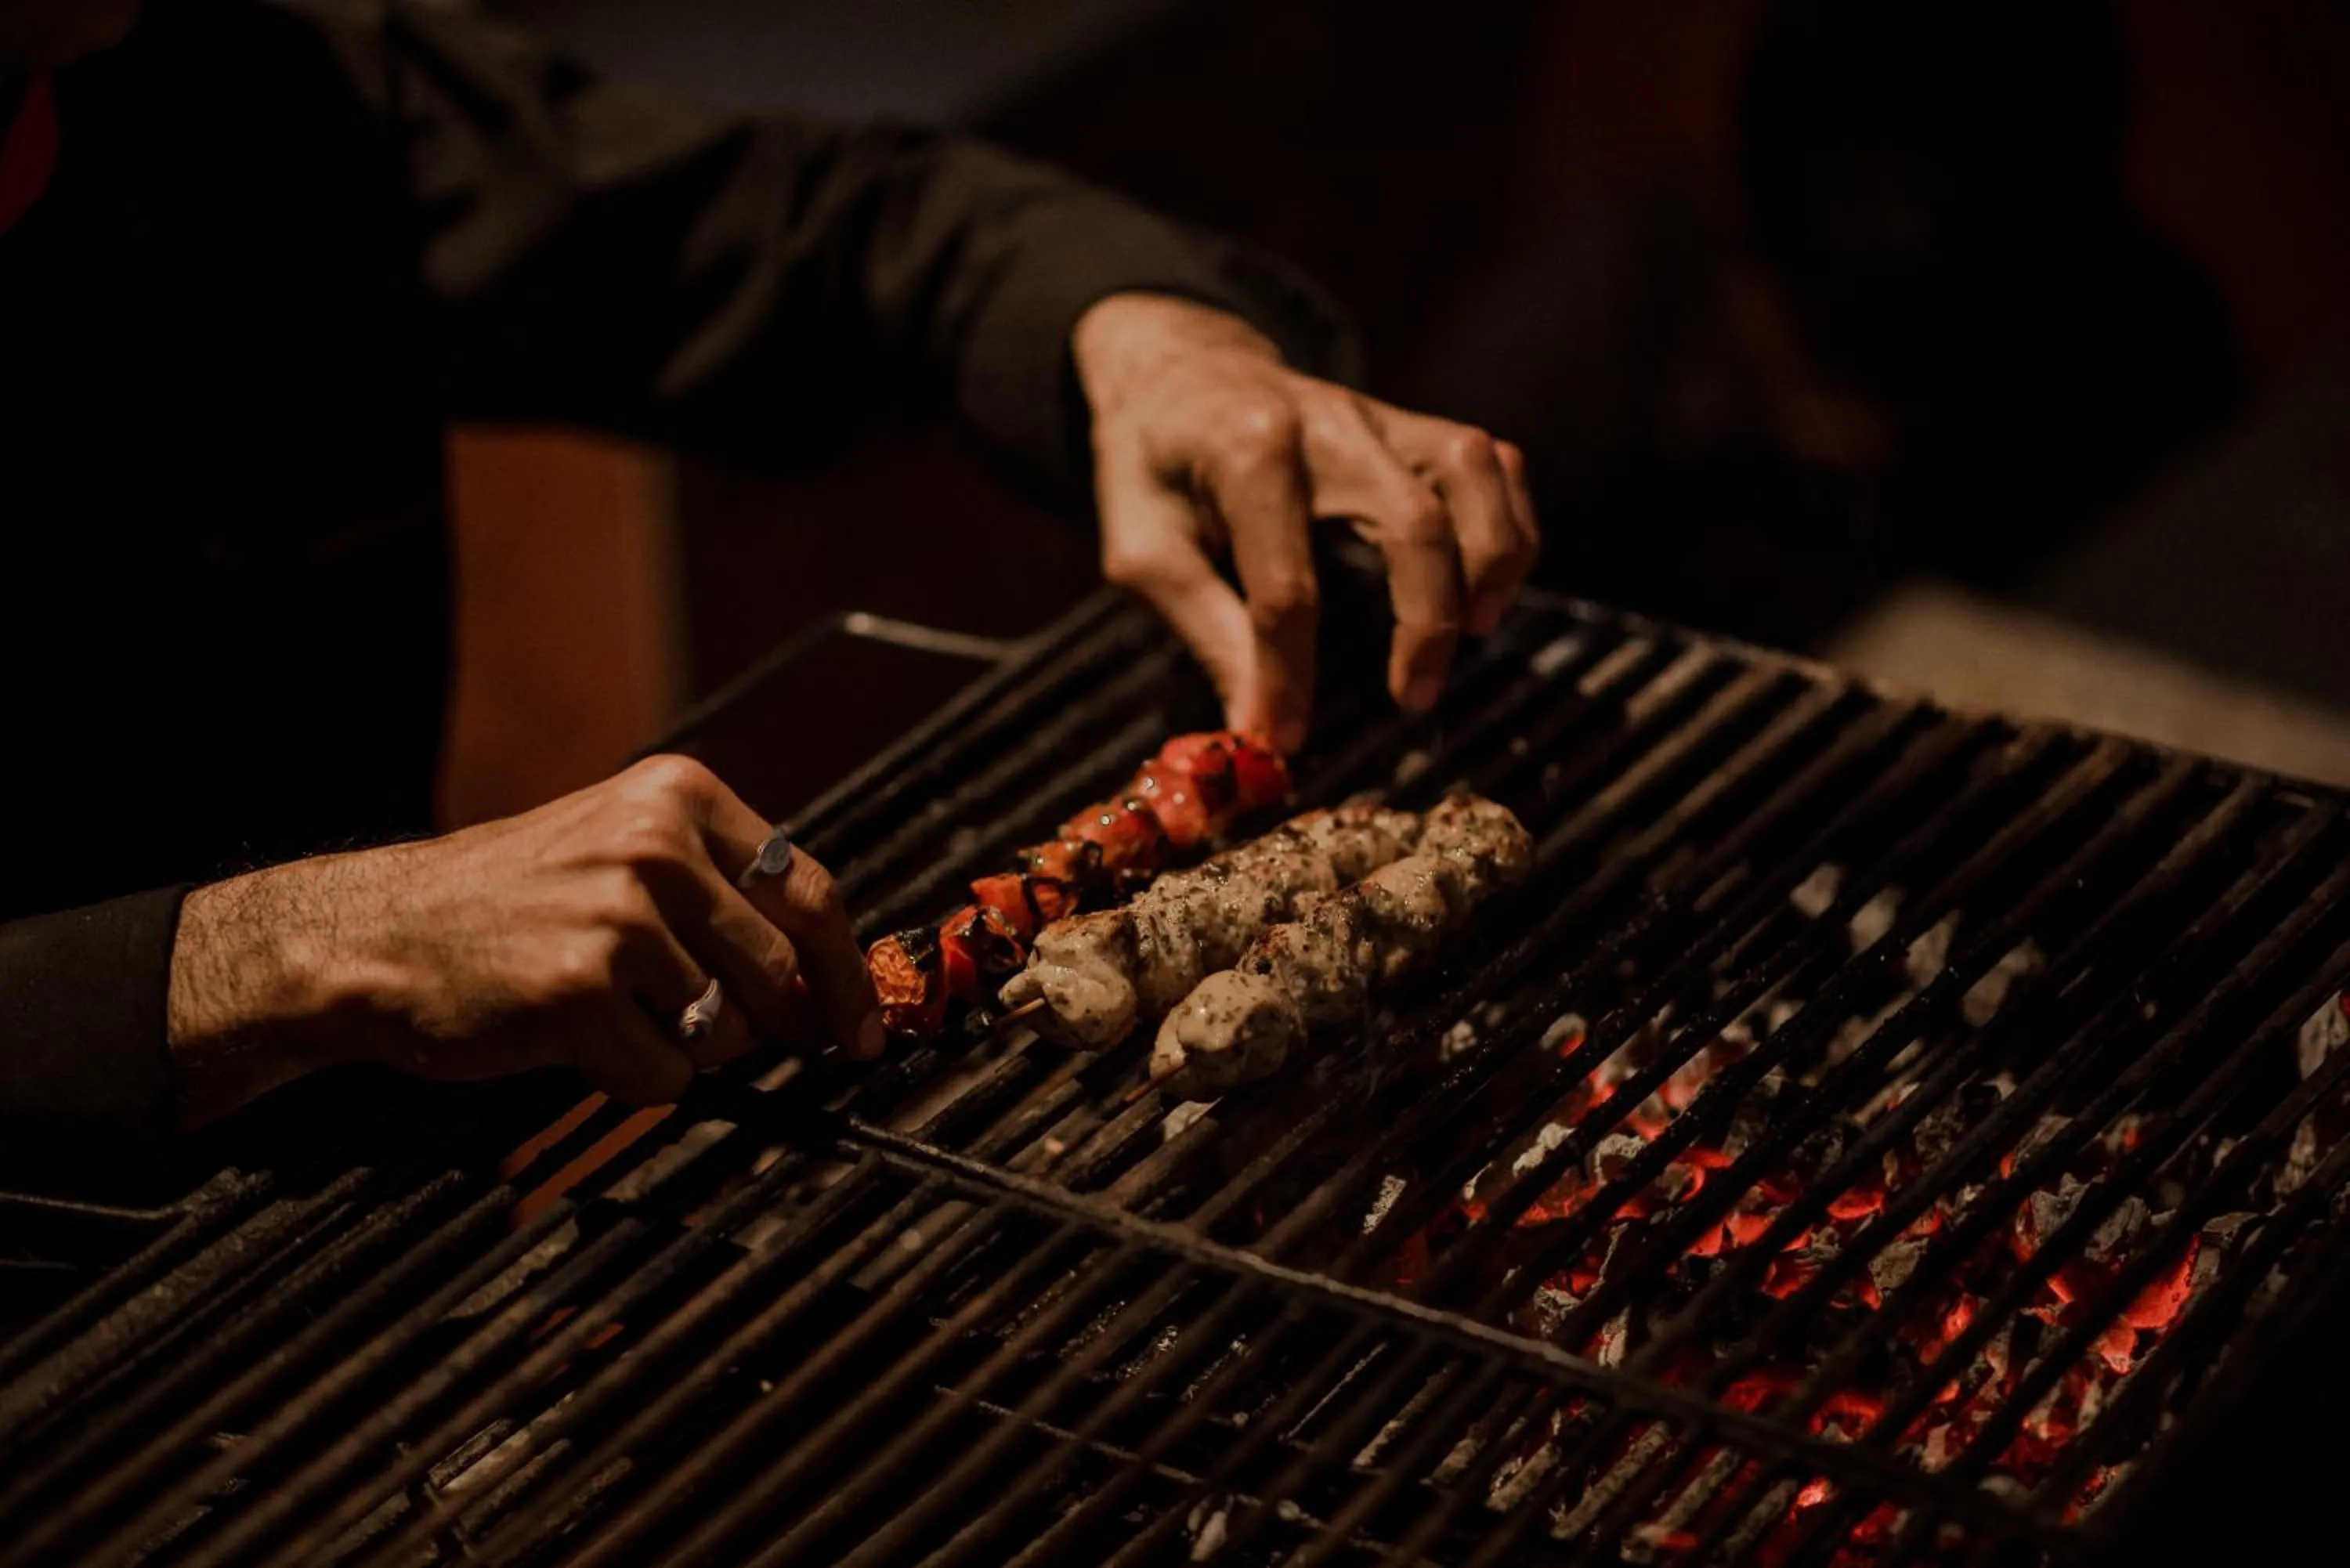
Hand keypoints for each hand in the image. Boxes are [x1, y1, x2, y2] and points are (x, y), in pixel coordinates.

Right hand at [165, 755, 882, 1127]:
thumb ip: (720, 894)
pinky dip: (629, 1078)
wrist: (371, 934)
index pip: (811, 894)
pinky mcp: (579, 988)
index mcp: (680, 796)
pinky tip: (574, 1040)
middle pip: (780, 972)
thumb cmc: (509, 906)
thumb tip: (828, 980)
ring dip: (680, 1047)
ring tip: (607, 1012)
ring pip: (725, 1031)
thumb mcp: (619, 853)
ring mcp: (619, 914)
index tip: (864, 1030)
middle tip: (720, 1036)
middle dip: (767, 1026)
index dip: (846, 975)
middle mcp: (657, 844)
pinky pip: (664, 1076)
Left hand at [1074, 292, 1539, 751]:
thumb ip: (1204, 630)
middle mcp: (1326, 425)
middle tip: (1411, 697)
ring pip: (1473, 473)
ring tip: (1475, 631)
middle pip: (1411, 522)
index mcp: (1246, 454)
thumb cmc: (1151, 464)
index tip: (1286, 737)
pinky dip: (1510, 520)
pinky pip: (1493, 459)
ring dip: (1492, 560)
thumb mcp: (1142, 548)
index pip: (1288, 587)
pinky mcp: (1411, 422)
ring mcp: (1379, 416)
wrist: (1175, 369)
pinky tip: (1490, 582)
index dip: (1290, 676)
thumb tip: (1258, 726)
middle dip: (1425, 623)